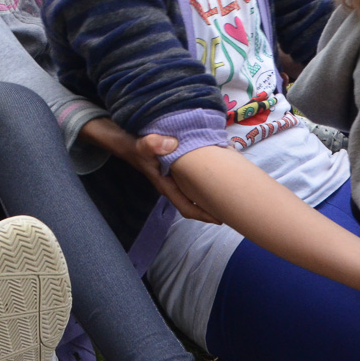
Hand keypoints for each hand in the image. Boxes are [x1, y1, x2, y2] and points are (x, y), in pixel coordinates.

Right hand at [79, 119, 218, 222]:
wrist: (126, 142)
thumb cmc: (134, 148)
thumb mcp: (141, 145)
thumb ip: (153, 144)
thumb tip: (172, 144)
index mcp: (166, 185)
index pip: (186, 206)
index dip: (203, 214)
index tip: (221, 218)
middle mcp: (172, 184)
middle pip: (194, 202)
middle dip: (212, 206)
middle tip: (233, 206)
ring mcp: (175, 177)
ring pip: (195, 190)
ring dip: (210, 192)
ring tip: (229, 190)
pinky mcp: (177, 168)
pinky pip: (194, 178)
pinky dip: (206, 177)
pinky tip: (217, 169)